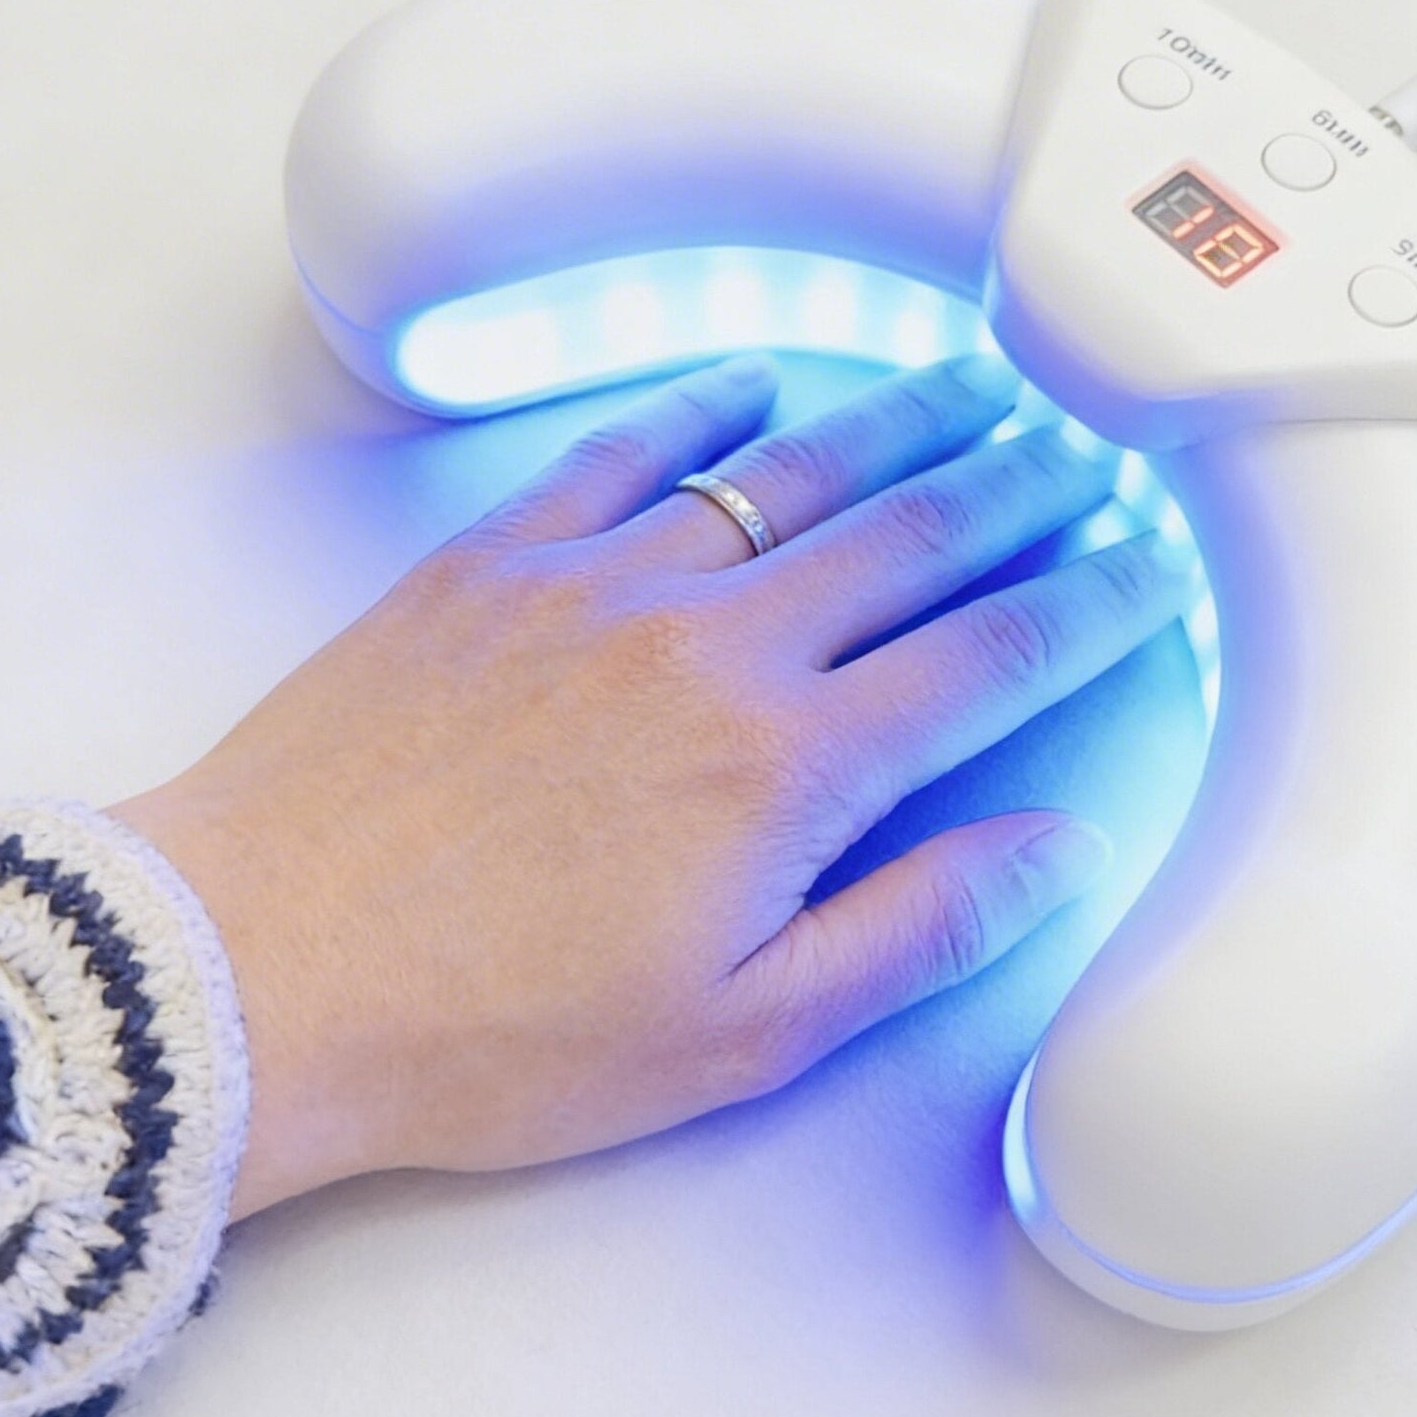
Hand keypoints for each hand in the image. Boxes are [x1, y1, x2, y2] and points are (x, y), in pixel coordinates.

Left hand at [111, 354, 1191, 1218]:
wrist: (260, 969)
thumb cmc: (493, 1031)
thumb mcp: (740, 1034)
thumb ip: (915, 926)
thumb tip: (1055, 846)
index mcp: (790, 765)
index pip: (993, 658)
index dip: (1096, 604)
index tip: (1155, 567)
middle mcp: (714, 643)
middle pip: (915, 535)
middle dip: (1027, 485)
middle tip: (1096, 444)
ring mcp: (602, 583)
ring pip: (792, 473)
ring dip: (901, 423)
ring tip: (978, 383)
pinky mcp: (498, 561)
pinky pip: (628, 449)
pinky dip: (708, 407)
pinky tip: (759, 384)